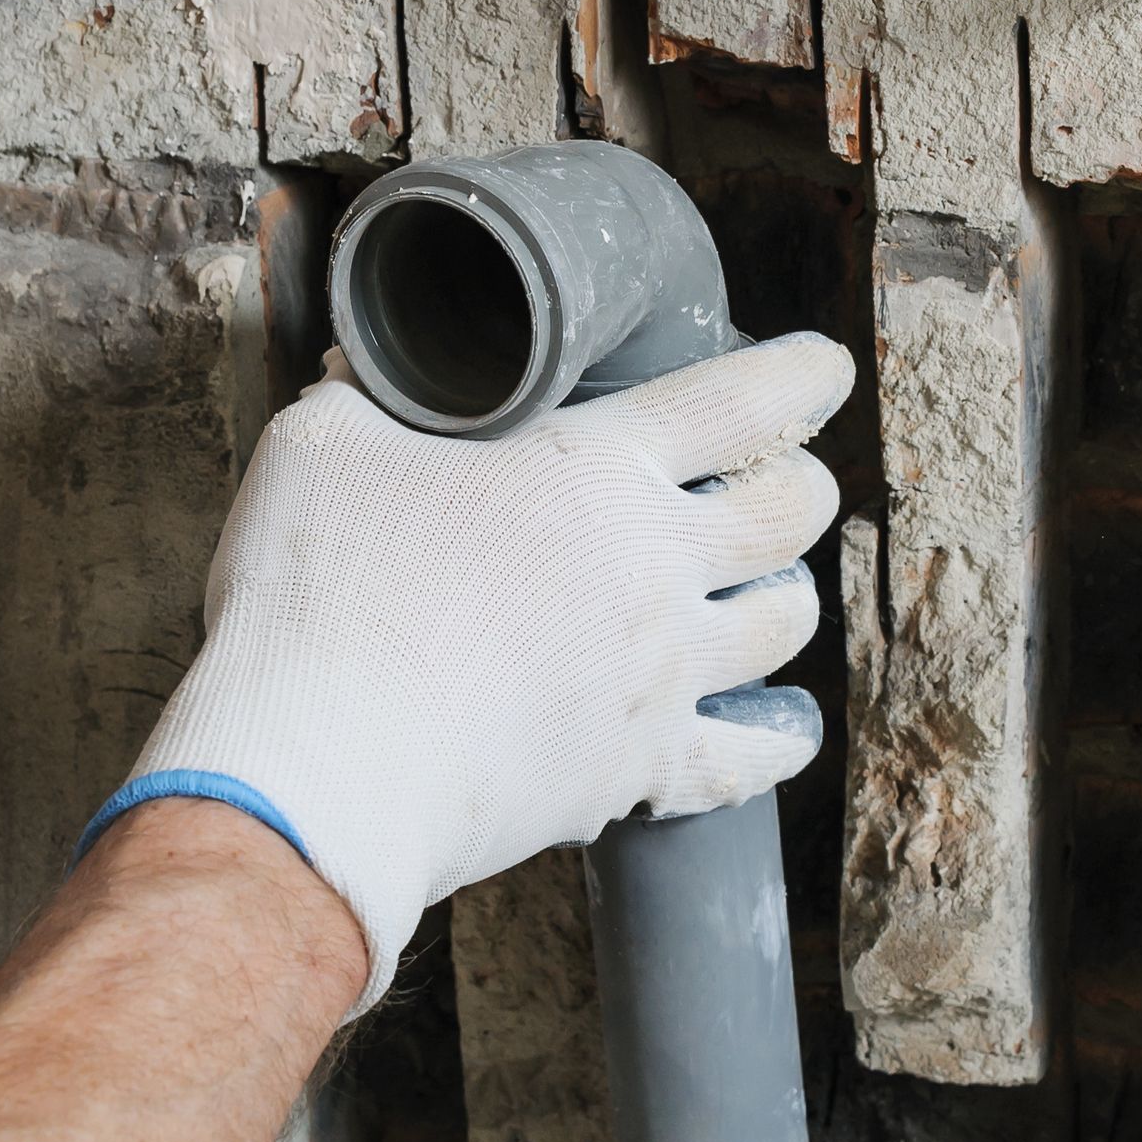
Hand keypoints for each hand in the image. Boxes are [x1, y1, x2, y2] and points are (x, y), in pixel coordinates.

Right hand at [83, 333, 853, 1010]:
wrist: (320, 765)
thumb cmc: (318, 595)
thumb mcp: (321, 447)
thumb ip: (366, 399)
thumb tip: (361, 374)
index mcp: (596, 468)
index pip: (741, 400)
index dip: (799, 374)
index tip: (823, 368)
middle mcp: (654, 569)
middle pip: (790, 512)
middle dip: (801, 485)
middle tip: (782, 480)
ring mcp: (659, 677)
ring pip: (783, 626)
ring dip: (789, 599)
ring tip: (769, 588)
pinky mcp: (638, 772)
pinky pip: (748, 759)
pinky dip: (778, 740)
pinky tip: (788, 728)